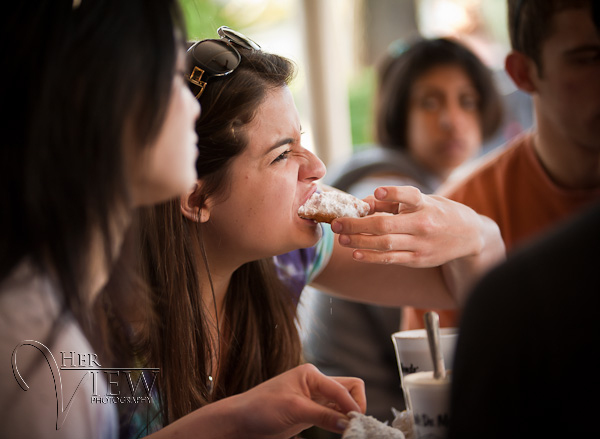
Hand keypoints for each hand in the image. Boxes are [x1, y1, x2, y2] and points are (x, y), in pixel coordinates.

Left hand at [231, 364, 365, 438]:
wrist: (241, 421)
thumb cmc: (261, 408)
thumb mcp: (295, 410)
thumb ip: (323, 415)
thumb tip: (348, 422)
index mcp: (312, 374)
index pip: (344, 387)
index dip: (352, 406)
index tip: (356, 425)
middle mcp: (315, 383)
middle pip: (349, 389)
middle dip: (355, 405)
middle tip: (354, 426)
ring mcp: (313, 398)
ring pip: (343, 402)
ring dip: (348, 414)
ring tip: (349, 430)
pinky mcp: (310, 412)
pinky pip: (333, 413)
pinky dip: (340, 421)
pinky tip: (340, 431)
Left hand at [331, 186, 488, 266]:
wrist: (470, 236)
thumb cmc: (439, 212)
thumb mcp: (423, 201)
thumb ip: (394, 202)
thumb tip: (364, 204)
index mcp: (426, 204)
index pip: (409, 195)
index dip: (393, 194)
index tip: (378, 193)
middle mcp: (424, 224)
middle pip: (385, 225)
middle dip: (357, 225)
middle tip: (336, 224)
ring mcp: (421, 244)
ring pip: (385, 244)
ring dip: (359, 242)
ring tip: (341, 239)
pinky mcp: (419, 260)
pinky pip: (391, 259)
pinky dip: (372, 257)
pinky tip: (356, 254)